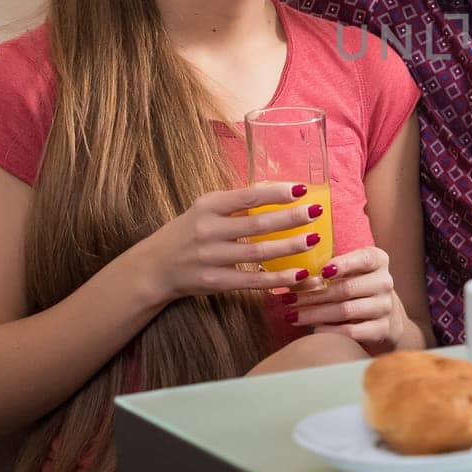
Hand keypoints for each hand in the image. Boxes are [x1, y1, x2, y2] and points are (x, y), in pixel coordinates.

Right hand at [126, 183, 323, 307]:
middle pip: (257, 224)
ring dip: (290, 247)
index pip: (247, 196)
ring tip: (314, 239)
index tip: (302, 189)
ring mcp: (211, 258)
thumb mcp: (205, 209)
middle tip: (316, 212)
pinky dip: (278, 279)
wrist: (155, 267)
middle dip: (290, 218)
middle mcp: (208, 231)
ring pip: (258, 253)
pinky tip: (299, 274)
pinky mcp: (216, 282)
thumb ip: (235, 202)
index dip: (276, 193)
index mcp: (208, 206)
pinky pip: (253, 281)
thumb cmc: (187, 232)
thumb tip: (277, 189)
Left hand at [282, 246, 405, 354]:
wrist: (383, 313)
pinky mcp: (382, 329)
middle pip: (346, 289)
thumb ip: (329, 268)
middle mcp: (384, 282)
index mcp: (378, 260)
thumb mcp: (350, 270)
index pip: (363, 259)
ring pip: (345, 311)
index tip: (322, 272)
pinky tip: (313, 330)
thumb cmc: (356, 284)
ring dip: (315, 314)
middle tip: (289, 299)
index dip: (343, 265)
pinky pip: (352, 331)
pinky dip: (330, 331)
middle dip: (313, 295)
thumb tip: (295, 276)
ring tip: (292, 316)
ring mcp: (385, 307)